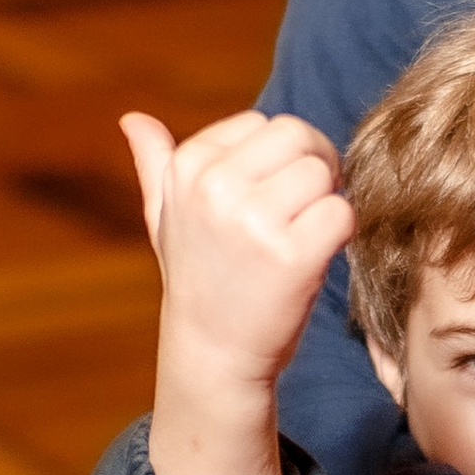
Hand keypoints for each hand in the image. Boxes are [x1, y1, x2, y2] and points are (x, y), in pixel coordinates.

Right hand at [122, 107, 351, 474]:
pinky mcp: (291, 256)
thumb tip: (132, 118)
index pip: (263, 122)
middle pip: (299, 135)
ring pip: (323, 172)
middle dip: (311, 167)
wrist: (213, 356)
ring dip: (325, 203)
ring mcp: (252, 221)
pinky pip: (342, 212)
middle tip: (301, 210)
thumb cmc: (198, 280)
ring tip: (301, 237)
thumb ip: (155, 164)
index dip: (278, 157)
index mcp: (187, 166)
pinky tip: (314, 258)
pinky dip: (341, 234)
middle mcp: (214, 187)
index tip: (264, 198)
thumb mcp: (166, 219)